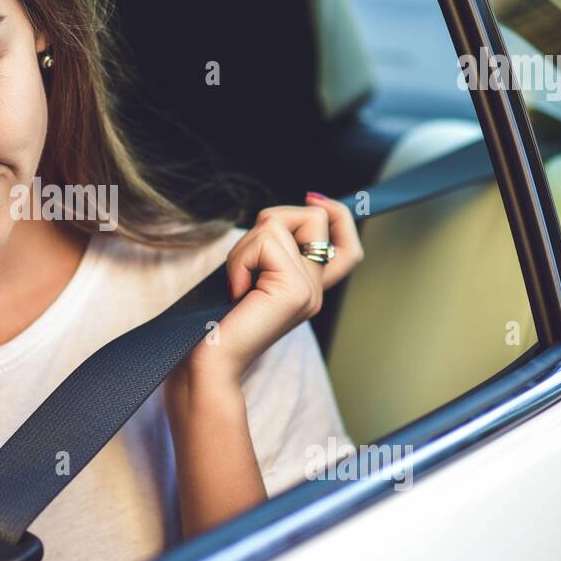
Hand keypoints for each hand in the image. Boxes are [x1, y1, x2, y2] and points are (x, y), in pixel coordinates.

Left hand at [178, 193, 363, 384]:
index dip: (338, 215)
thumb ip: (271, 253)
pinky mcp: (296, 289)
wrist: (212, 361)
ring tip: (237, 281)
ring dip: (246, 245)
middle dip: (270, 222)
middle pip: (313, 217)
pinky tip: (237, 289)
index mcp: (308, 289)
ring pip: (280, 222)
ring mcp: (310, 290)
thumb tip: (273, 221)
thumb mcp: (251, 277)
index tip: (312, 198)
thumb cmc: (218, 321)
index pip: (348, 247)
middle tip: (245, 262)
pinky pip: (267, 240)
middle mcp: (316, 290)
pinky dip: (241, 258)